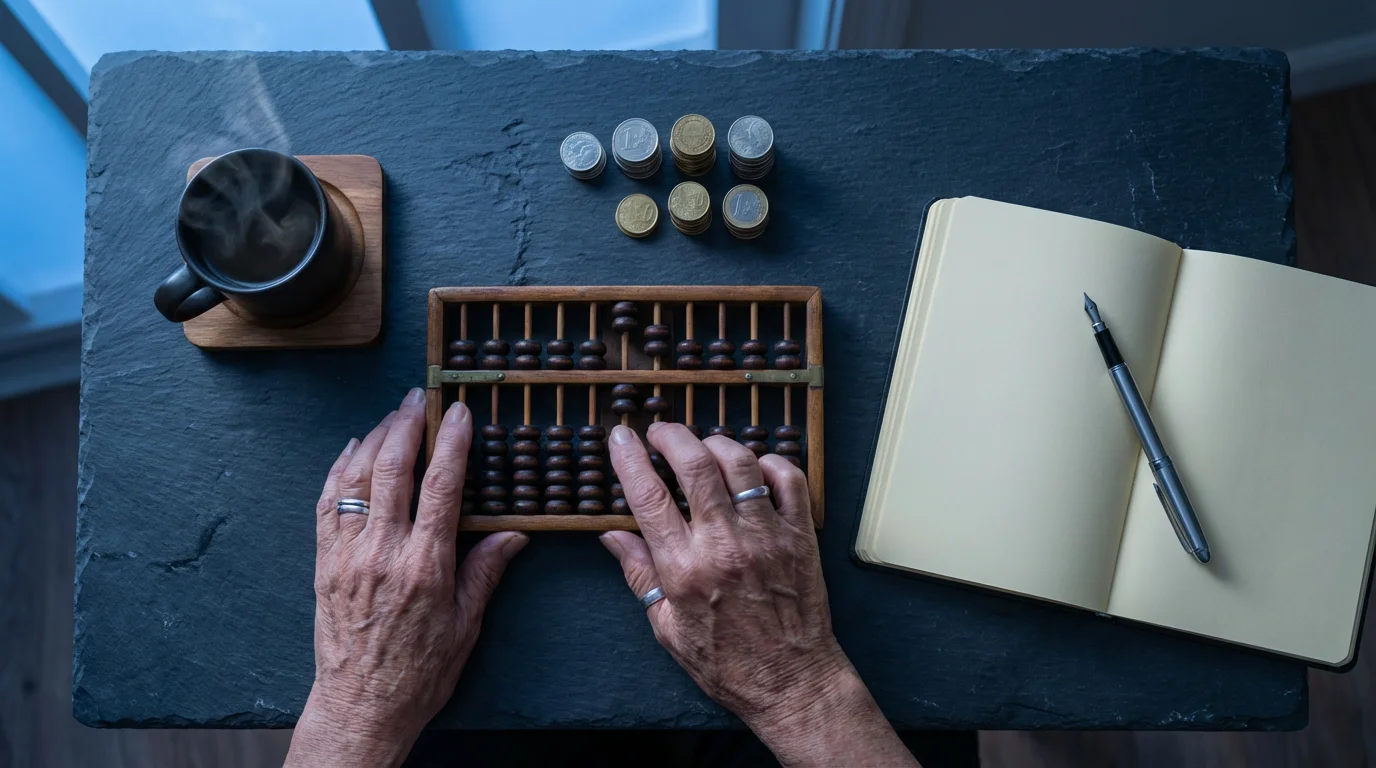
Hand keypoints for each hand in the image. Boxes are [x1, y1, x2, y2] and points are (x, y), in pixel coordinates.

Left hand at [285, 389, 527, 767]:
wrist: (362, 707)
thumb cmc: (419, 672)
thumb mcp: (467, 626)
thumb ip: (486, 572)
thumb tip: (513, 533)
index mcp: (425, 566)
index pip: (441, 486)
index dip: (450, 442)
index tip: (457, 411)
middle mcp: (382, 553)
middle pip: (392, 470)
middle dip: (407, 425)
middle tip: (419, 396)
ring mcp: (348, 556)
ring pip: (356, 479)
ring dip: (374, 439)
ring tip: (392, 414)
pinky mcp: (324, 564)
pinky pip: (327, 504)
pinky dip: (338, 470)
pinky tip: (352, 451)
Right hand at [601, 423, 916, 766]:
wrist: (791, 682)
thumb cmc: (726, 663)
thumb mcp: (667, 628)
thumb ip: (639, 575)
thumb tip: (611, 535)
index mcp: (684, 570)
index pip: (648, 496)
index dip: (629, 458)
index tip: (620, 436)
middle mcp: (725, 546)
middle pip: (695, 465)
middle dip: (671, 436)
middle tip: (660, 432)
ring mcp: (767, 536)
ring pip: (741, 462)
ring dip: (716, 444)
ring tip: (703, 448)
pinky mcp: (800, 536)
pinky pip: (789, 478)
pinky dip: (769, 462)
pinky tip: (753, 469)